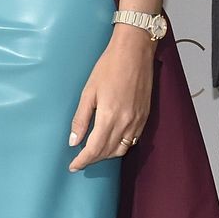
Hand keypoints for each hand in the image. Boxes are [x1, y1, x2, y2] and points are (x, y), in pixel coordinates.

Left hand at [67, 27, 154, 171]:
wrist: (135, 51)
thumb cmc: (109, 66)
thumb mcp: (89, 91)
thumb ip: (81, 119)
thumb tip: (73, 141)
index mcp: (109, 116)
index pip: (94, 149)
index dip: (83, 161)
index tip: (73, 166)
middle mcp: (126, 122)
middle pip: (108, 152)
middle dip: (93, 159)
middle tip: (80, 159)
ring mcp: (138, 120)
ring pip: (122, 149)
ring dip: (107, 155)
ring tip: (94, 152)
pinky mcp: (145, 116)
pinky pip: (133, 140)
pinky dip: (121, 146)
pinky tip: (112, 141)